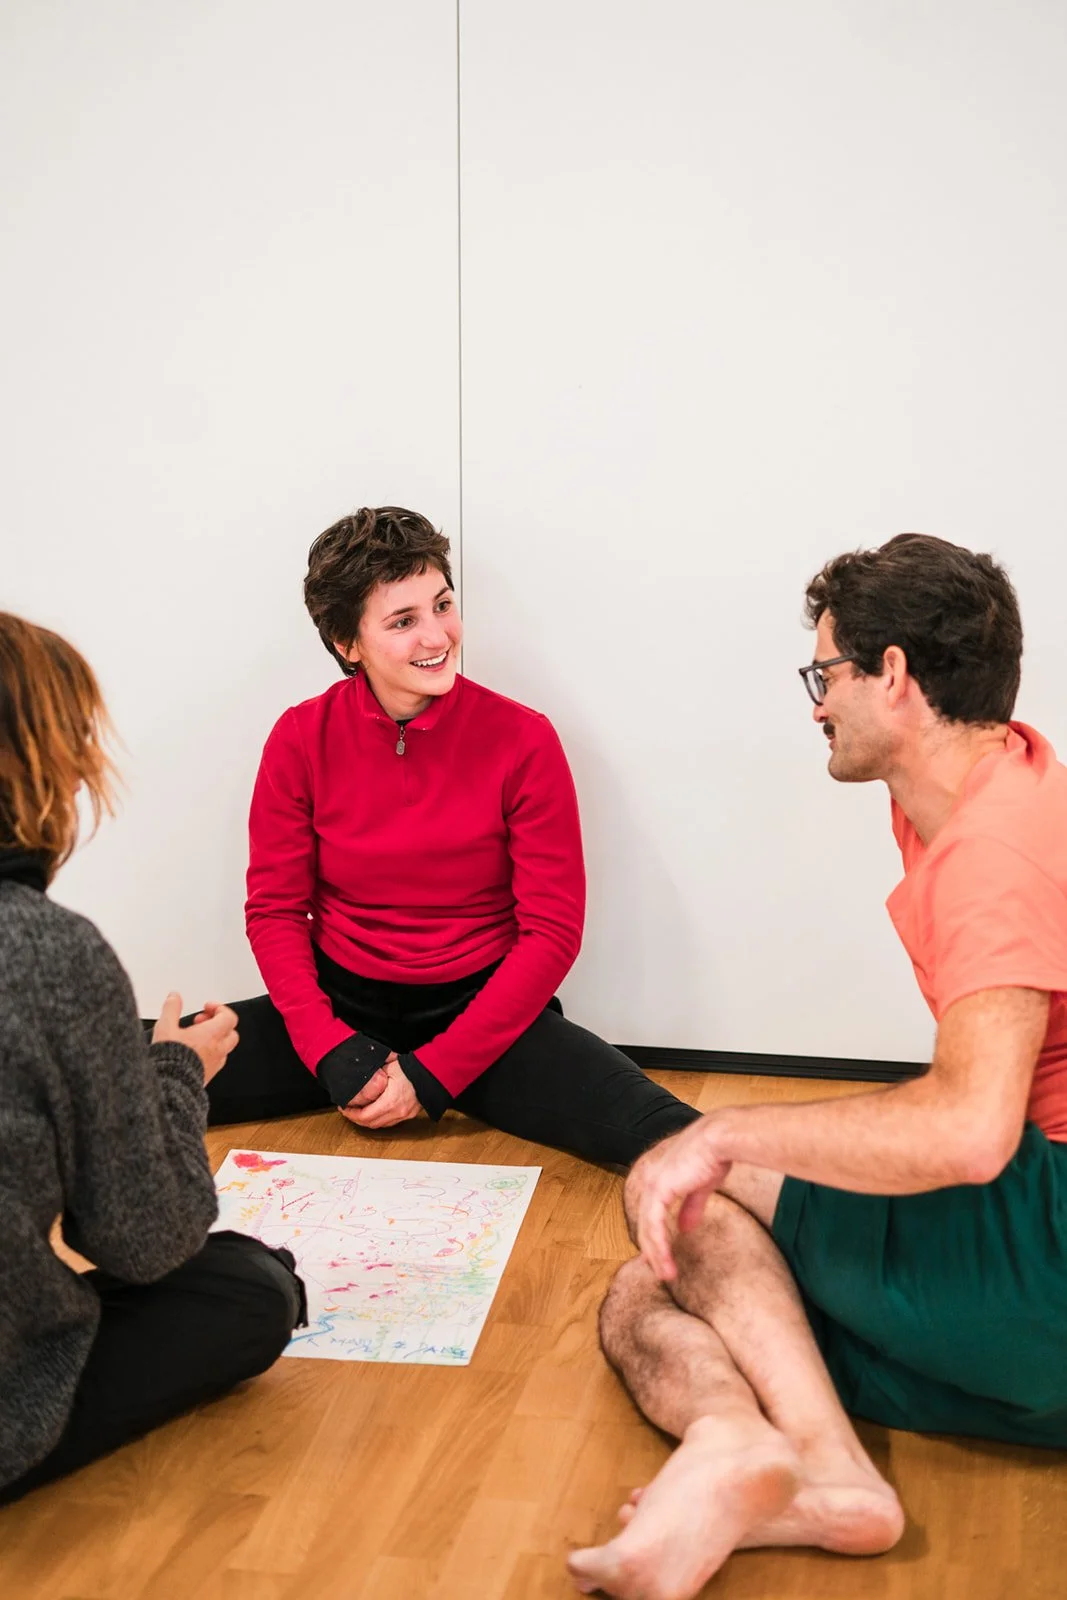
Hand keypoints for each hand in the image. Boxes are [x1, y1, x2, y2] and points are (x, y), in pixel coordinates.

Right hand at [152, 993, 238, 1083]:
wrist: (168, 1086)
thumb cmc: (169, 1059)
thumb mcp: (165, 1027)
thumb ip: (171, 1009)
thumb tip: (174, 997)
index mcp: (211, 1035)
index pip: (229, 1017)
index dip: (219, 1009)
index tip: (207, 1007)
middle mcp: (217, 1050)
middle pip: (231, 1033)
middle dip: (219, 1024)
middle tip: (202, 1022)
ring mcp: (215, 1065)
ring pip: (224, 1049)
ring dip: (215, 1040)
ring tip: (197, 1037)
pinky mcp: (208, 1076)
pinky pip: (216, 1062)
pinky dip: (210, 1054)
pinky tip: (194, 1054)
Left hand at [341, 1055, 422, 1128]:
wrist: (432, 1072)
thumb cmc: (412, 1069)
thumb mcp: (389, 1066)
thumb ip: (373, 1072)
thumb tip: (359, 1073)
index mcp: (390, 1102)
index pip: (364, 1116)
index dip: (351, 1114)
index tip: (344, 1108)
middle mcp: (398, 1112)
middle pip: (371, 1124)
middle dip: (357, 1119)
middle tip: (349, 1111)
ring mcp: (405, 1115)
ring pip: (380, 1125)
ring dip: (368, 1121)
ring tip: (359, 1112)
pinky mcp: (409, 1115)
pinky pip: (390, 1122)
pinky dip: (380, 1119)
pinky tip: (374, 1112)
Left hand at [625, 1115, 732, 1282]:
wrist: (718, 1139)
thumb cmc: (714, 1156)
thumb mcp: (701, 1186)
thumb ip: (691, 1207)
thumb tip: (686, 1228)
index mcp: (661, 1179)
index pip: (651, 1214)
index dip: (654, 1236)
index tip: (660, 1256)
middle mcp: (652, 1181)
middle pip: (646, 1224)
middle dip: (652, 1250)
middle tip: (660, 1271)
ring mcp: (653, 1185)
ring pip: (647, 1228)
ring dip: (656, 1254)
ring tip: (665, 1274)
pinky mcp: (659, 1189)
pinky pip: (654, 1225)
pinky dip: (659, 1245)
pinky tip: (664, 1260)